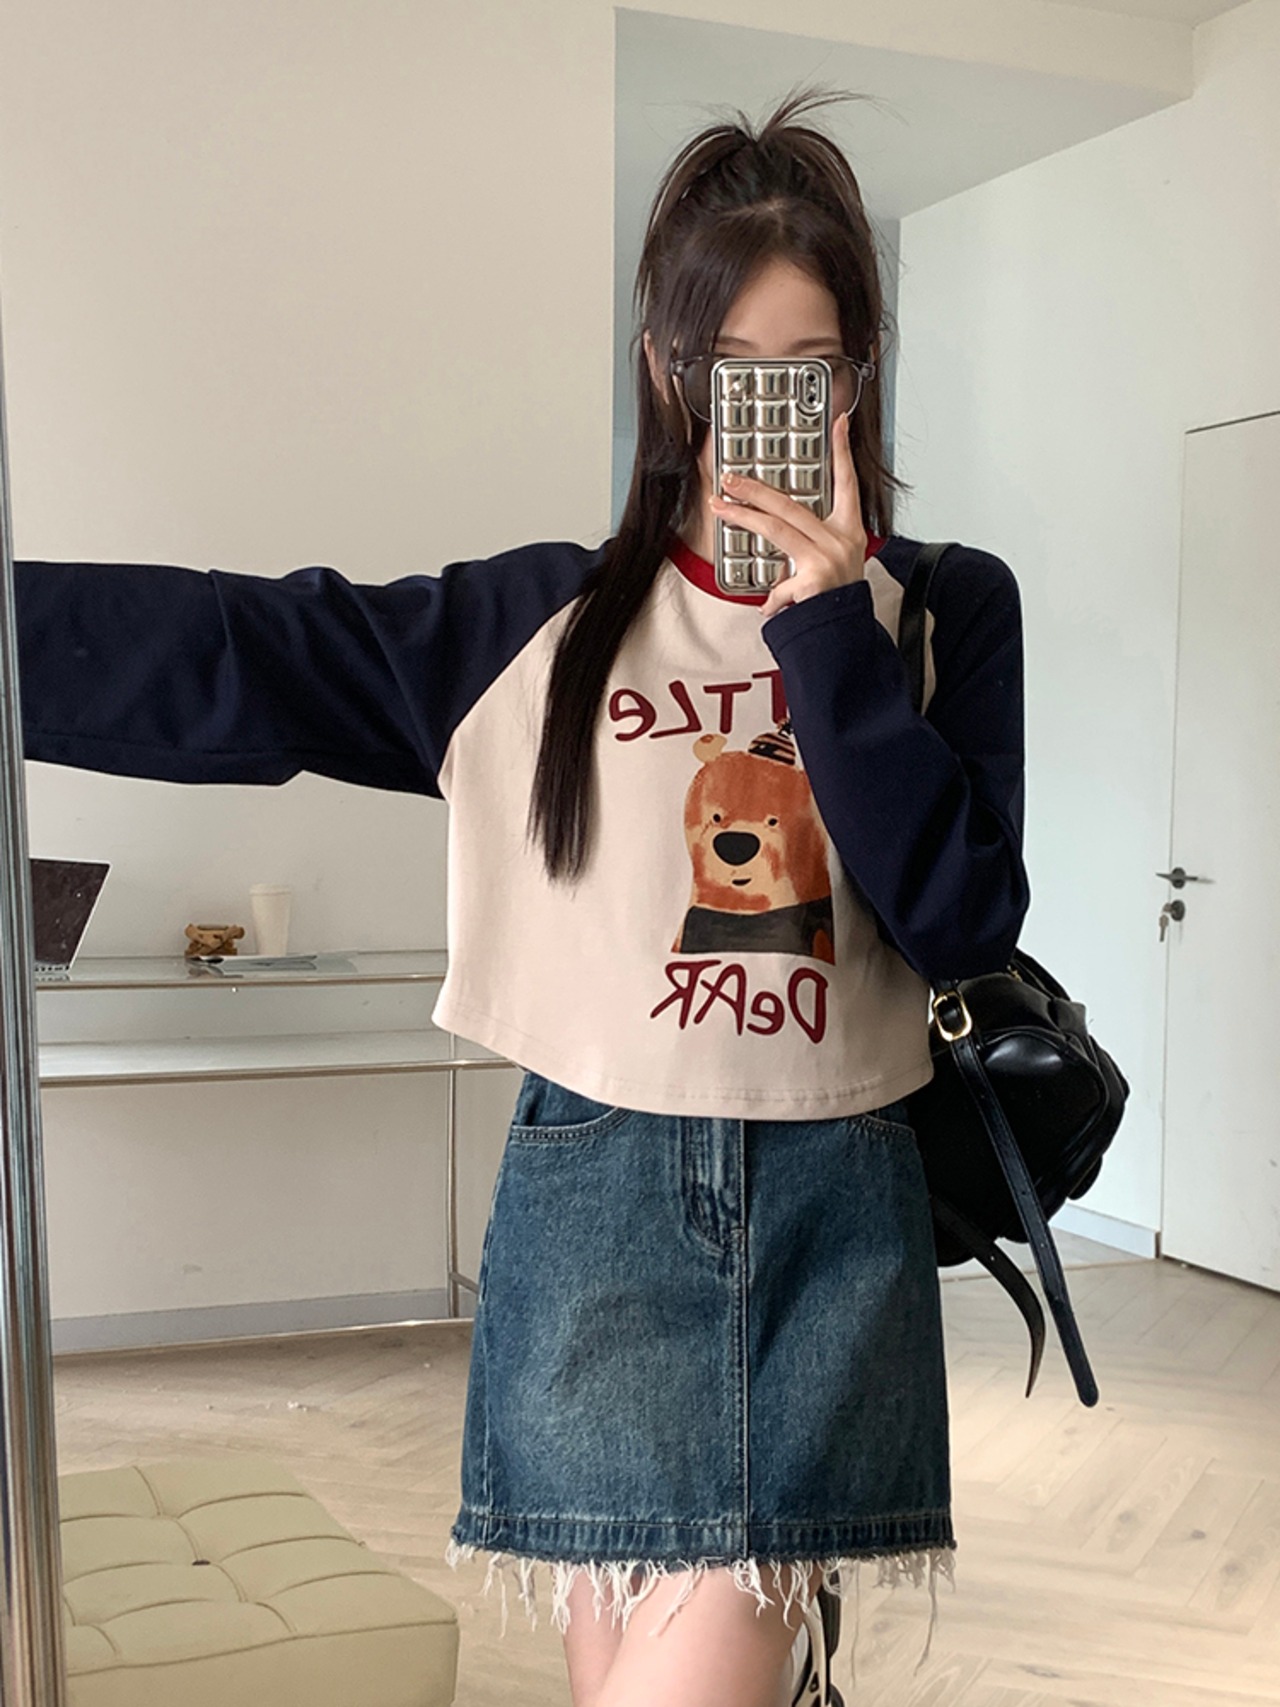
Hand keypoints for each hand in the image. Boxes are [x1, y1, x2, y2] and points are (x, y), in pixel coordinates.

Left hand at [708, 410, 867, 618]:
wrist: (849, 636)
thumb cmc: (840, 600)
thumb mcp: (834, 566)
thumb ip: (808, 549)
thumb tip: (779, 545)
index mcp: (849, 530)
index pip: (847, 482)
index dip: (843, 450)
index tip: (837, 422)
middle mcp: (841, 540)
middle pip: (790, 504)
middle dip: (755, 488)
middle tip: (730, 478)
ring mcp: (827, 558)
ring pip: (775, 528)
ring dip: (742, 515)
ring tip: (720, 507)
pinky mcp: (814, 580)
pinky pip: (779, 584)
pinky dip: (773, 600)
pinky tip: (771, 609)